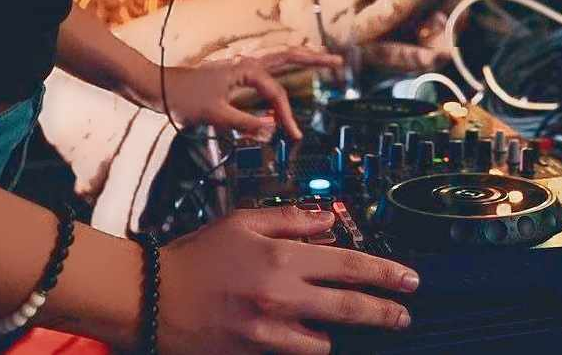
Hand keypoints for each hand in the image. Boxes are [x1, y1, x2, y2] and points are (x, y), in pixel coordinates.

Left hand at [156, 47, 342, 139]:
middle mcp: (248, 64)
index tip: (292, 137)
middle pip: (289, 57)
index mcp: (246, 70)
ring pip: (279, 61)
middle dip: (314, 59)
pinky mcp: (236, 77)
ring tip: (323, 61)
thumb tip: (273, 129)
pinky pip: (266, 75)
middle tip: (339, 62)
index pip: (276, 94)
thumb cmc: (183, 99)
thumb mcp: (213, 115)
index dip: (286, 116)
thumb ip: (245, 123)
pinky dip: (282, 76)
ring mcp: (242, 69)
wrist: (156, 87)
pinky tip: (289, 78)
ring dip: (302, 61)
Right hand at [158, 205, 418, 353]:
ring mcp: (267, 331)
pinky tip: (309, 335)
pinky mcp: (253, 353)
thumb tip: (329, 222)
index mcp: (282, 257)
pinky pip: (295, 353)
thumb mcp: (244, 221)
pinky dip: (307, 344)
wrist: (152, 297)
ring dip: (337, 329)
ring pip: (325, 339)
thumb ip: (291, 220)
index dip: (384, 272)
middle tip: (406, 311)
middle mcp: (280, 295)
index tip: (409, 278)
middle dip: (384, 310)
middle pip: (348, 306)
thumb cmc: (199, 254)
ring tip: (342, 320)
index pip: (348, 264)